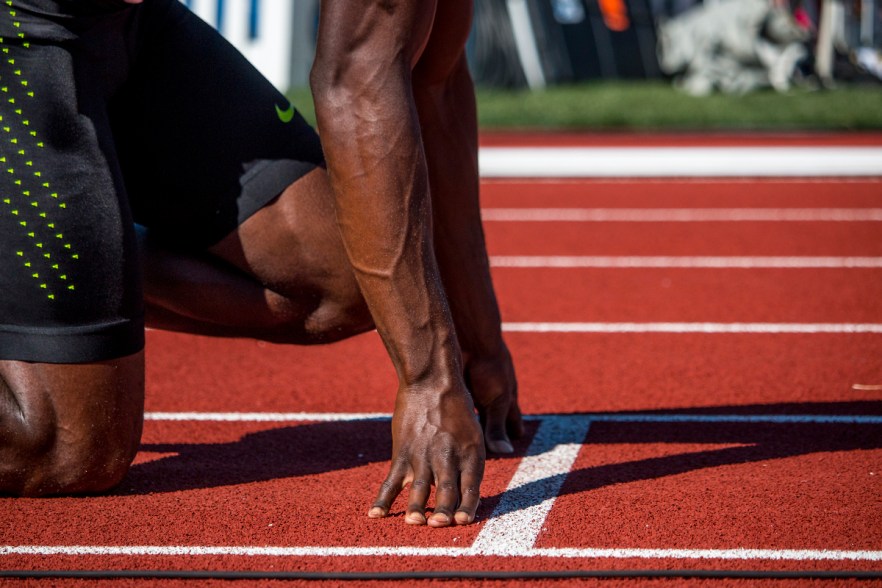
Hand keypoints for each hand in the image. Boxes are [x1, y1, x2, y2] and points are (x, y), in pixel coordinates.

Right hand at [368, 382, 484, 526]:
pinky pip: (391, 481)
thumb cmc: (455, 407)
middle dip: (444, 511)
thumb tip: (465, 490)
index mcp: (470, 453)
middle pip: (447, 490)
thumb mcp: (472, 433)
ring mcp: (423, 455)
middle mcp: (447, 456)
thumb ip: (468, 461)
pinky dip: (383, 499)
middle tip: (440, 525)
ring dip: (417, 508)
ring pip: (420, 488)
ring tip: (414, 522)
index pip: (471, 486)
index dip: (468, 506)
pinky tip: (376, 515)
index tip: (463, 522)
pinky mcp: (402, 452)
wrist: (431, 381)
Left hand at [464, 344, 523, 453]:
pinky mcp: (458, 385)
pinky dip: (454, 411)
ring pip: (473, 413)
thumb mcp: (496, 402)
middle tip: (485, 450)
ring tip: (461, 440)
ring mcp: (475, 390)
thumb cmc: (490, 370)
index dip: (511, 436)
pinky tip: (444, 421)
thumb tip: (506, 453)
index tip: (511, 451)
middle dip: (489, 434)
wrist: (471, 341)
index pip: (513, 424)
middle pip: (493, 421)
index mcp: (506, 401)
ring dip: (469, 424)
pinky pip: (457, 401)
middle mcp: (492, 397)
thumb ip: (497, 427)